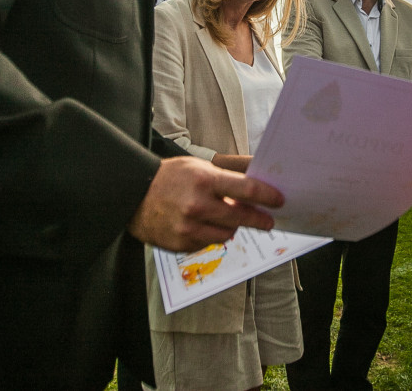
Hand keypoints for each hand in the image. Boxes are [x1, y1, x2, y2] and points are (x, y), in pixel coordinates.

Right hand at [128, 156, 283, 251]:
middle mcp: (197, 205)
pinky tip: (201, 224)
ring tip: (223, 217)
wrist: (133, 195)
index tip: (278, 200)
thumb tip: (251, 193)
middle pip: (241, 217)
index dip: (267, 196)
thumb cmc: (168, 178)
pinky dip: (211, 234)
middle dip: (259, 219)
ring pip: (227, 233)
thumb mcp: (196, 167)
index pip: (246, 190)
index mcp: (203, 180)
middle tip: (268, 221)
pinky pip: (209, 242)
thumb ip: (223, 180)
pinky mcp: (181, 243)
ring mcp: (189, 227)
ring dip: (231, 226)